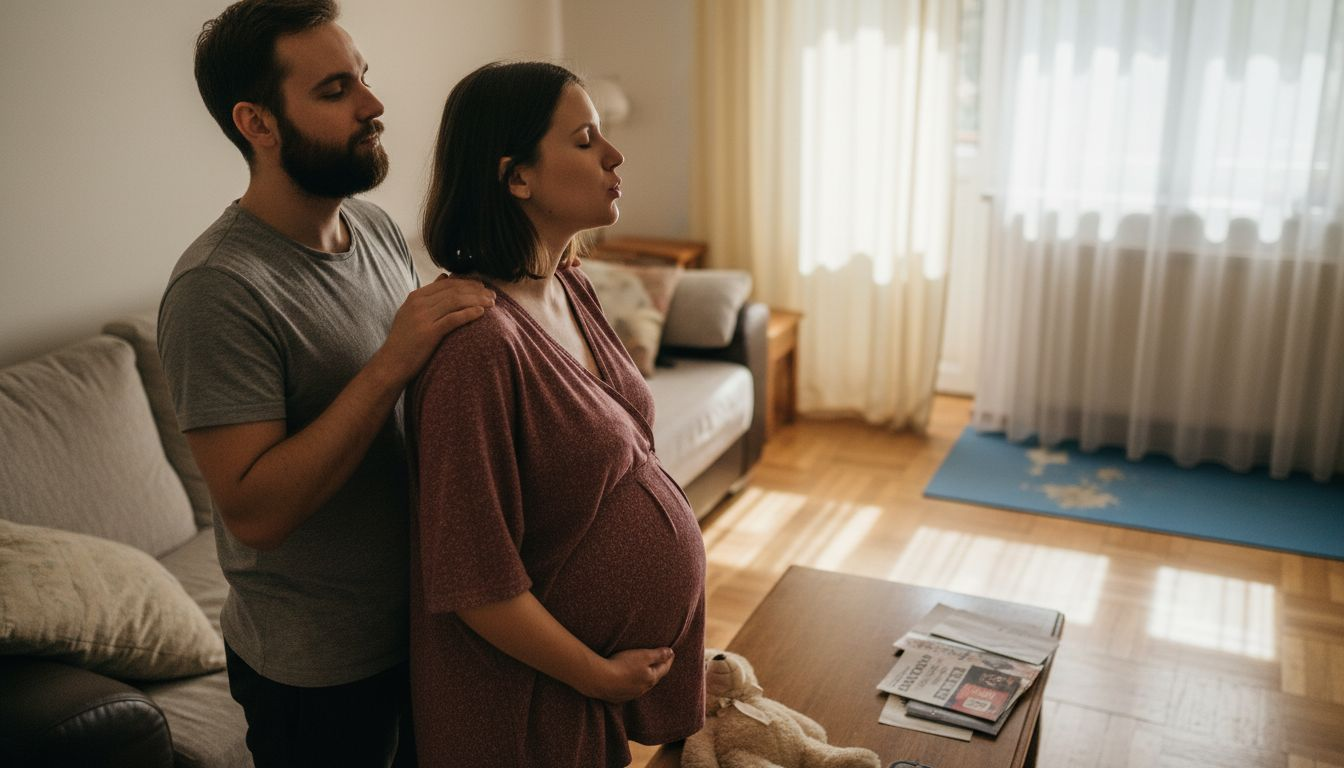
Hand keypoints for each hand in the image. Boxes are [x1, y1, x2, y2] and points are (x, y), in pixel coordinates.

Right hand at [376, 274, 493, 382]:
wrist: (391, 363)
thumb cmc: (405, 340)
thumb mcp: (412, 312)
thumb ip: (428, 296)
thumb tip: (444, 276)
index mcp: (415, 296)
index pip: (446, 284)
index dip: (467, 283)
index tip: (482, 287)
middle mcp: (418, 303)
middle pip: (453, 291)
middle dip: (476, 291)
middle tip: (492, 295)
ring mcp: (422, 317)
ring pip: (455, 302)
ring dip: (476, 301)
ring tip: (491, 303)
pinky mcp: (428, 333)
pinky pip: (453, 319)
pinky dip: (469, 314)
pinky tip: (481, 313)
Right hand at [586, 647, 673, 702]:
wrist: (600, 680)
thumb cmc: (622, 665)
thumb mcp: (643, 656)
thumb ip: (658, 654)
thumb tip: (671, 652)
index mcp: (651, 678)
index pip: (664, 668)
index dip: (668, 659)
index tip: (672, 653)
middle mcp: (643, 689)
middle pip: (654, 677)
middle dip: (659, 668)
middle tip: (662, 661)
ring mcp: (631, 694)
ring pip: (642, 685)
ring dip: (646, 677)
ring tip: (646, 670)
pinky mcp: (619, 697)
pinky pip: (630, 689)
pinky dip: (633, 683)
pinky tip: (629, 680)